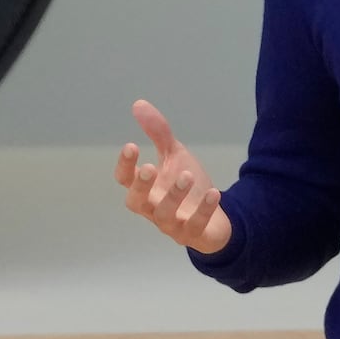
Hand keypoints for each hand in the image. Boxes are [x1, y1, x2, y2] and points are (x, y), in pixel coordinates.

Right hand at [115, 99, 231, 254]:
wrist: (214, 217)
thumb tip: (138, 104)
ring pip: (165, 215)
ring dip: (174, 196)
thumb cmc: (187, 187)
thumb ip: (158, 133)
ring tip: (186, 175)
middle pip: (136, 203)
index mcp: (146, 189)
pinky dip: (204, 209)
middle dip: (141, 186)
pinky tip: (214, 192)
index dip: (124, 166)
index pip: (125, 180)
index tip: (131, 145)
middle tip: (149, 167)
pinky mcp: (194, 234)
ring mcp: (172, 224)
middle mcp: (153, 208)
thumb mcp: (174, 156)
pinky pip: (196, 226)